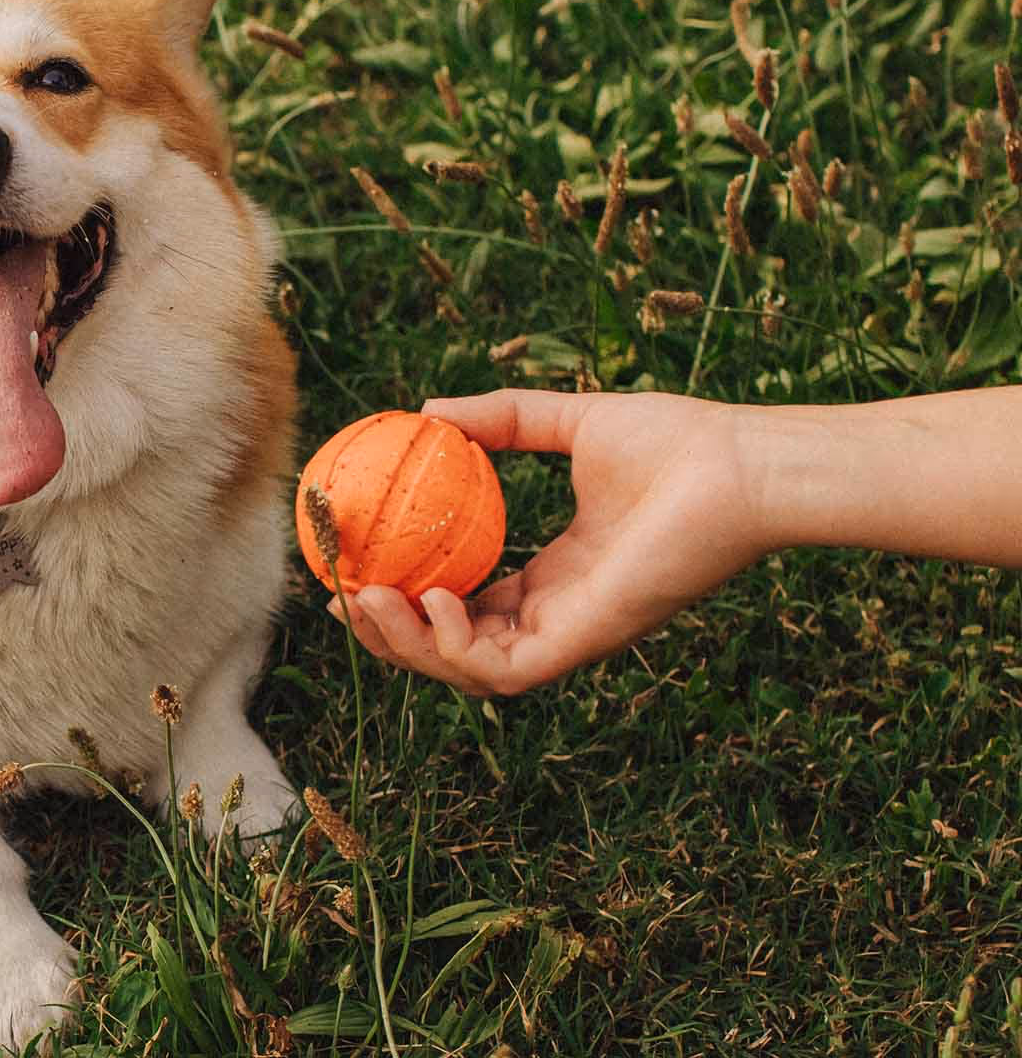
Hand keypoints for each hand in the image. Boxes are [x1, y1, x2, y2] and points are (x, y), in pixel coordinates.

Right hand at [336, 389, 773, 695]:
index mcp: (557, 577)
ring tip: (367, 600)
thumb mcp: (569, 420)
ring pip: (468, 672)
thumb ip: (503, 420)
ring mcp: (572, 634)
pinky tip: (433, 600)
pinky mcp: (586, 642)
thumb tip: (430, 409)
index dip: (410, 600)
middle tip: (343, 597)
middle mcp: (559, 615)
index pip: (469, 606)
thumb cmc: (677, 442)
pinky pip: (504, 670)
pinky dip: (456, 647)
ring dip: (409, 647)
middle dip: (391, 636)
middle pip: (455, 649)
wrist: (738, 465)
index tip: (359, 569)